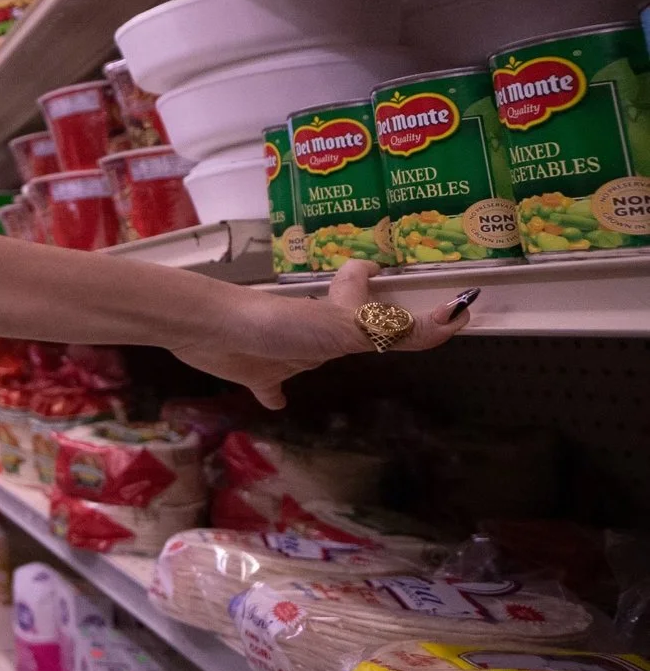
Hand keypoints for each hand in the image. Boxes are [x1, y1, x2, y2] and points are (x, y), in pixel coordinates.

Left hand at [167, 258, 469, 409]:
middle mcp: (310, 325)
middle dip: (350, 317)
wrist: (210, 330)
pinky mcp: (253, 369)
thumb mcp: (348, 328)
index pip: (357, 283)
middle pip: (335, 316)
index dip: (368, 273)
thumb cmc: (278, 324)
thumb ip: (398, 330)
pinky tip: (276, 404)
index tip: (382, 266)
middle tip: (369, 325)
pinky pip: (267, 385)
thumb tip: (459, 314)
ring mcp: (281, 346)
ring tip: (328, 366)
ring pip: (303, 350)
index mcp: (334, 310)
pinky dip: (273, 394)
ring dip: (315, 355)